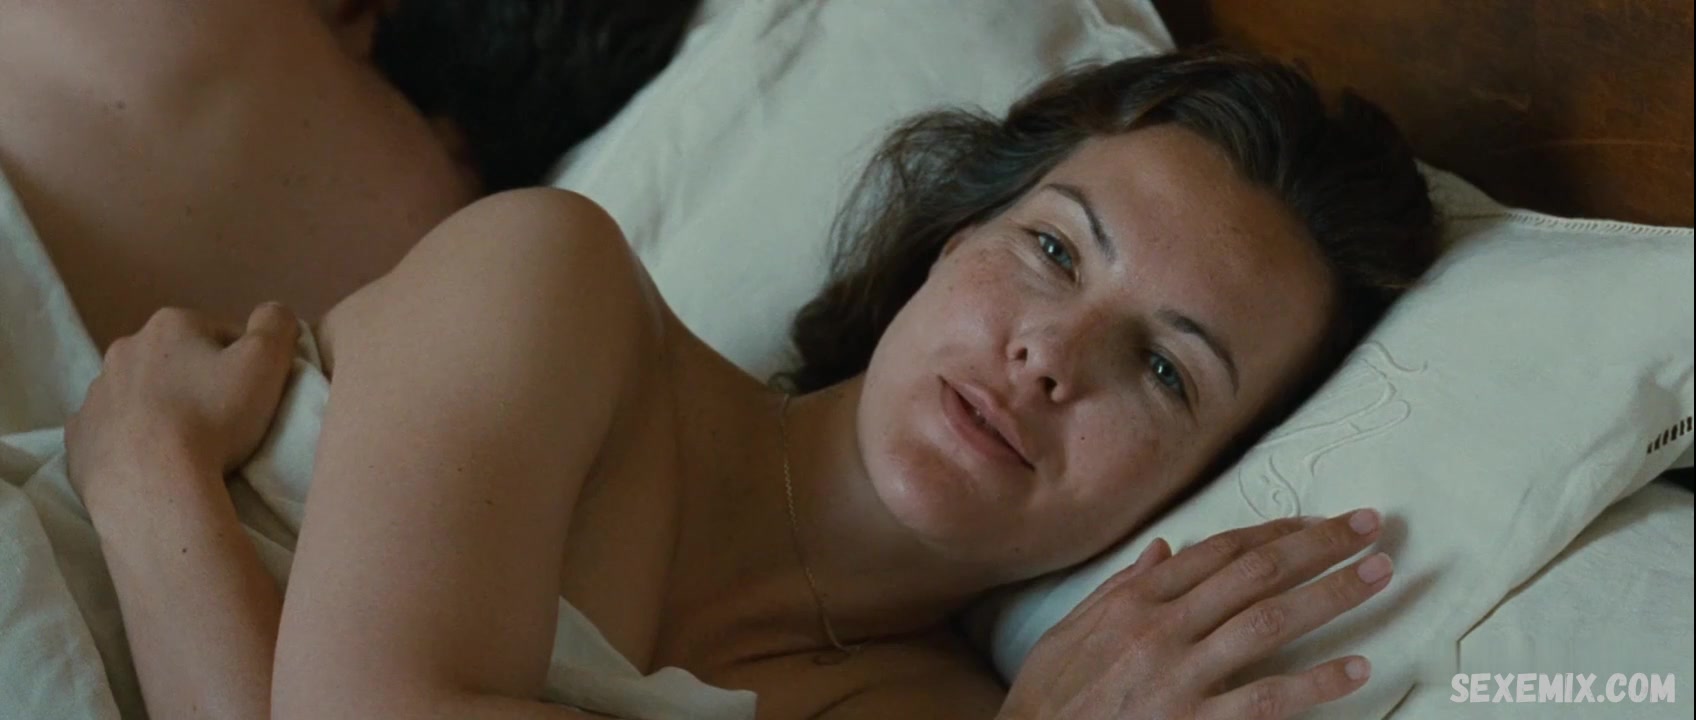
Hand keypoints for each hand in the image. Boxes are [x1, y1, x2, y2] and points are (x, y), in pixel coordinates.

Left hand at [66, 305, 300, 507]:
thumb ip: (276, 324)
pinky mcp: (80, 433)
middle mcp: (126, 347)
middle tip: (223, 419)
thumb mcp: (266, 361)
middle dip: (198, 381)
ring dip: (163, 407)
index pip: (221, 335)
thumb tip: (273, 311)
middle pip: (178, 361)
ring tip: (187, 443)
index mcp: (171, 325)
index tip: (254, 395)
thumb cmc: (213, 416)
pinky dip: (130, 437)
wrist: (152, 481)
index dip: (244, 364)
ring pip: (142, 392)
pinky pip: (111, 427)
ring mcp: (97, 391)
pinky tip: (150, 458)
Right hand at [999, 511, 1391, 719]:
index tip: (1318, 522)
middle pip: (1257, 573)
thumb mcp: (1070, 629)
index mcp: (1135, 599)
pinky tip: (1355, 668)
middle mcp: (1162, 627)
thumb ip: (1121, 587)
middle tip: (1369, 526)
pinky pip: (1266, 698)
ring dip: (1332, 594)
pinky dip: (1315, 682)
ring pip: (1271, 622)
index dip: (1277, 532)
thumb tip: (1164, 549)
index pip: (1221, 552)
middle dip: (1319, 545)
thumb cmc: (1047, 697)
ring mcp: (1180, 676)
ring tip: (1380, 574)